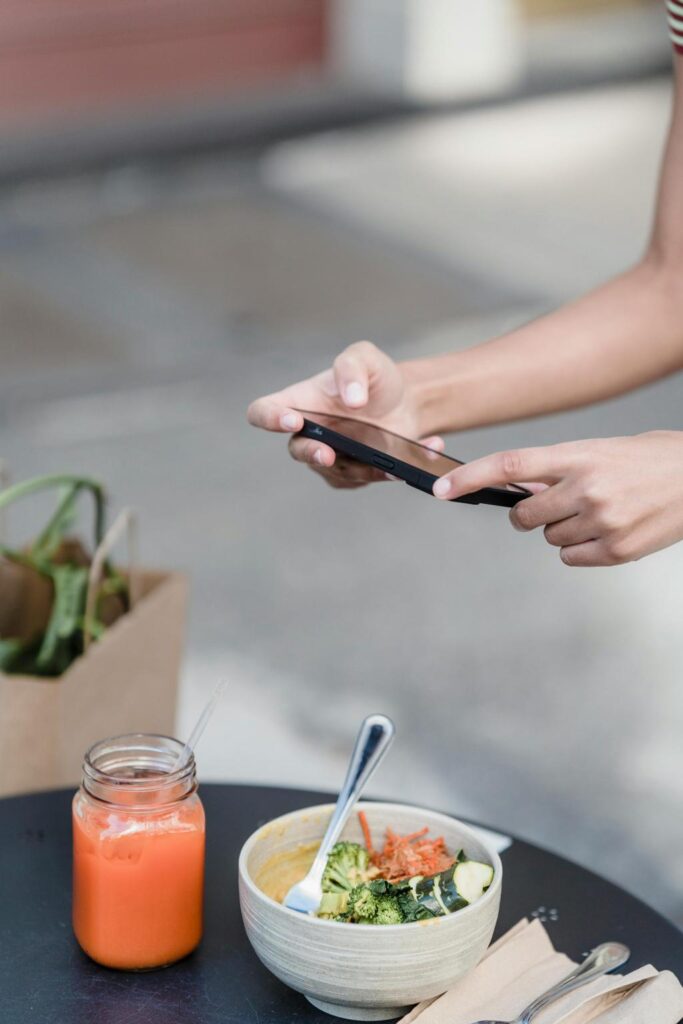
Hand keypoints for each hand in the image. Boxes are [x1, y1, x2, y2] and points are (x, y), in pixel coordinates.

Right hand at [247, 341, 442, 487]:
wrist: (407, 402)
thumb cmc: (375, 377)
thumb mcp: (365, 358)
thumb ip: (352, 368)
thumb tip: (351, 399)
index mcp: (300, 402)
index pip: (264, 412)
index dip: (269, 419)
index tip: (291, 420)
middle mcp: (310, 433)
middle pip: (298, 451)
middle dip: (313, 454)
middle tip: (329, 453)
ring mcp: (331, 458)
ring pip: (337, 471)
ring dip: (366, 466)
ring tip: (398, 455)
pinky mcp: (355, 475)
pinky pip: (368, 479)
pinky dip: (395, 470)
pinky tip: (427, 450)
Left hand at [432, 431, 682, 565]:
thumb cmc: (652, 460)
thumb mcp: (602, 451)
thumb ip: (560, 469)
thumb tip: (524, 491)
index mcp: (578, 454)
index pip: (510, 465)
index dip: (470, 477)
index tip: (442, 489)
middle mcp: (585, 487)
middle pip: (523, 516)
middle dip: (529, 515)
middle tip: (554, 505)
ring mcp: (601, 520)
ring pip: (549, 538)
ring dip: (564, 529)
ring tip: (601, 512)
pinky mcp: (616, 550)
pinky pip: (571, 557)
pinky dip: (582, 549)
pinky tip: (610, 531)